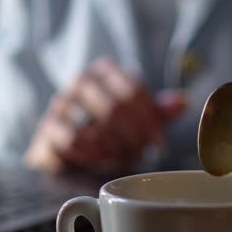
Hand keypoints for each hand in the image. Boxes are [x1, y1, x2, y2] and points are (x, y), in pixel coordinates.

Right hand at [24, 58, 186, 173]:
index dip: (151, 121)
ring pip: (98, 124)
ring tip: (124, 159)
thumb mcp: (135, 117)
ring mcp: (61, 101)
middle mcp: (81, 80)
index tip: (160, 146)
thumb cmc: (106, 126)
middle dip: (135, 137)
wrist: (63, 143)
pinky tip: (102, 161)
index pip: (134, 90)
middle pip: (117, 107)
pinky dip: (94, 155)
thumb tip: (183, 103)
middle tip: (142, 156)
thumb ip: (157, 111)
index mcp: (105, 70)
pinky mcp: (48, 126)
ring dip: (117, 148)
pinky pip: (75, 140)